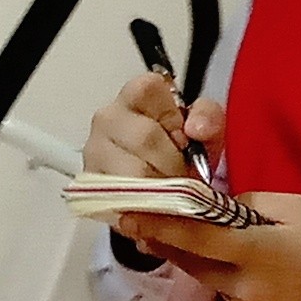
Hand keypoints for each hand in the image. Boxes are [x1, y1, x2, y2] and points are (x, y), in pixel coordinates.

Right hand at [86, 75, 230, 265]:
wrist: (167, 184)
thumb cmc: (182, 151)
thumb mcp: (205, 129)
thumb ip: (208, 118)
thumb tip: (196, 128)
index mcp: (134, 96)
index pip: (146, 90)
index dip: (172, 118)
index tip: (185, 139)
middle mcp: (107, 120)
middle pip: (144, 138)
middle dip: (173, 162)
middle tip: (185, 174)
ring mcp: (94, 154)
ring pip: (131, 174)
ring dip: (160, 189)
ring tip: (171, 190)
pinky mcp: (91, 189)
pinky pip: (121, 202)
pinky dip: (145, 209)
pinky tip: (156, 205)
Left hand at [123, 191, 300, 300]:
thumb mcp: (295, 209)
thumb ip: (249, 205)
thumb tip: (216, 206)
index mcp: (256, 248)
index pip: (197, 236)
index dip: (161, 226)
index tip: (130, 214)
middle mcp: (244, 283)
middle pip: (191, 260)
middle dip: (162, 241)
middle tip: (135, 222)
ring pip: (205, 279)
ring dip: (188, 258)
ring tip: (167, 237)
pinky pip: (224, 295)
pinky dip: (219, 277)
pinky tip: (227, 266)